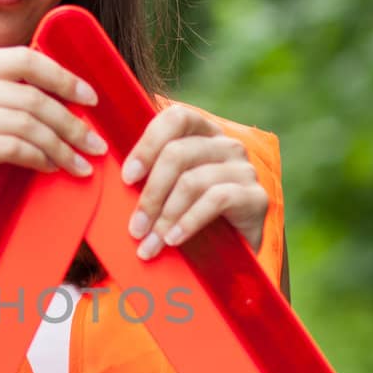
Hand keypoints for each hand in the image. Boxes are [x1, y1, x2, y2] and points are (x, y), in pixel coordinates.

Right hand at [0, 46, 106, 247]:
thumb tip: (62, 95)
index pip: (22, 58)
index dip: (62, 76)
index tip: (90, 98)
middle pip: (29, 93)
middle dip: (70, 119)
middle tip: (94, 143)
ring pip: (25, 121)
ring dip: (61, 145)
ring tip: (80, 163)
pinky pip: (11, 147)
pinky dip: (39, 158)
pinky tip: (51, 168)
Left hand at [120, 105, 267, 259]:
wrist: (238, 254)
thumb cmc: (195, 220)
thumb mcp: (170, 194)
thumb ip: (150, 179)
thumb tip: (116, 179)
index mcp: (203, 134)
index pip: (176, 118)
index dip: (148, 144)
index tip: (127, 178)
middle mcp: (226, 145)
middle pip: (178, 153)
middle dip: (151, 193)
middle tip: (135, 226)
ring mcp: (244, 169)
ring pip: (193, 181)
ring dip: (165, 216)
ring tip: (150, 242)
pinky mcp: (256, 197)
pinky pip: (215, 200)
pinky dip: (188, 222)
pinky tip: (174, 239)